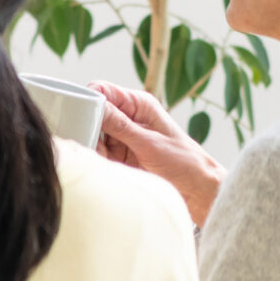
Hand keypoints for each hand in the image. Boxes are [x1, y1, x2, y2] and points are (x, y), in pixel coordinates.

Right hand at [89, 81, 227, 226]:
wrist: (196, 190)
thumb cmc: (183, 162)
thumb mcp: (149, 143)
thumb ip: (119, 125)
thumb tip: (94, 106)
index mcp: (138, 104)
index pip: (102, 90)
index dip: (89, 100)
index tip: (83, 116)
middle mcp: (128, 117)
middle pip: (93, 112)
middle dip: (89, 127)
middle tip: (94, 143)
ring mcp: (121, 136)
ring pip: (92, 134)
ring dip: (92, 146)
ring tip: (105, 159)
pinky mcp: (118, 155)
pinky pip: (97, 151)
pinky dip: (97, 158)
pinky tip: (106, 166)